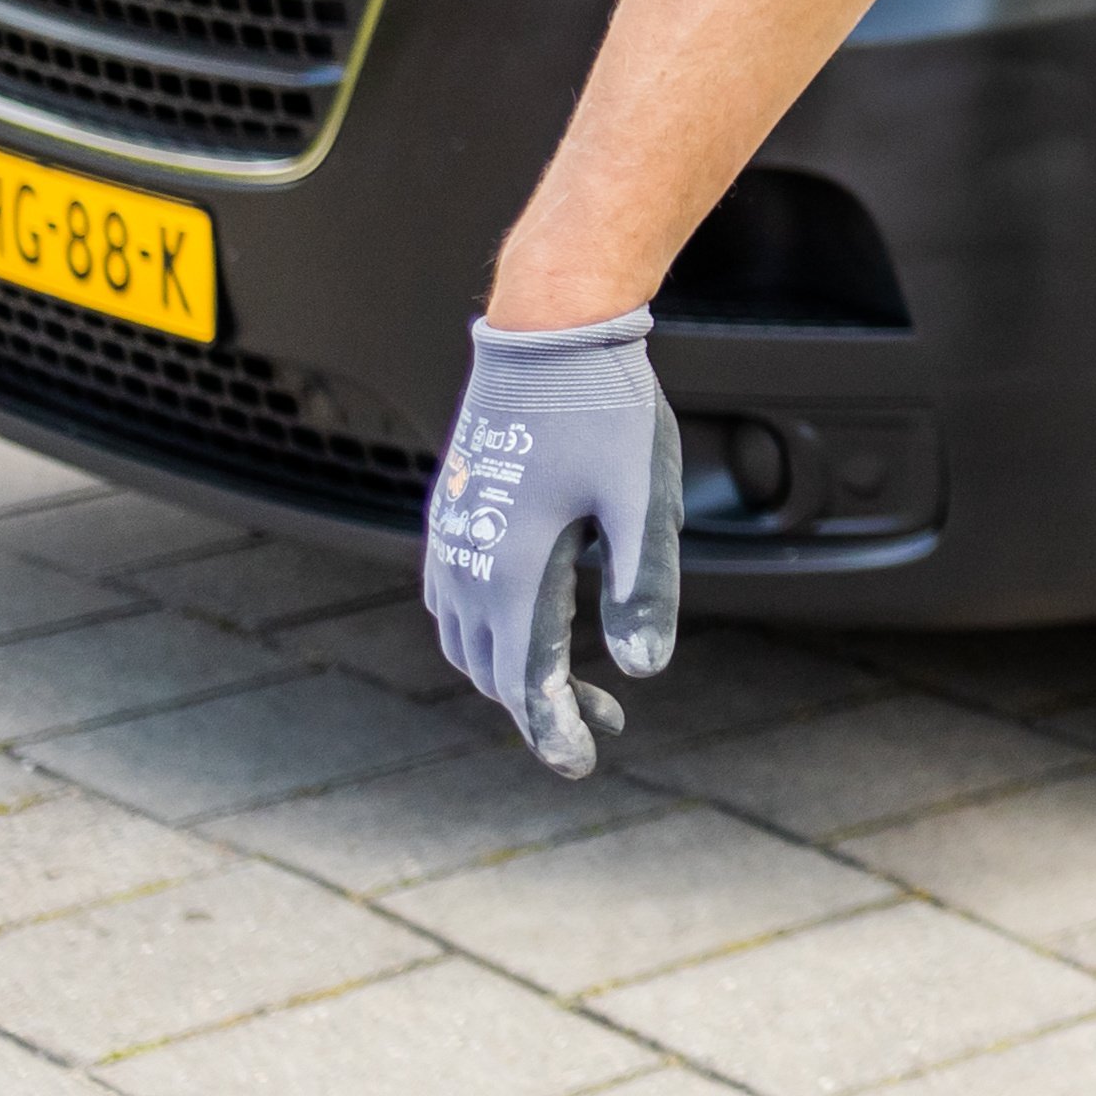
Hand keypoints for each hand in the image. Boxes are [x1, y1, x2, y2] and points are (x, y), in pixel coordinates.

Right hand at [426, 311, 681, 775]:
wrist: (548, 332)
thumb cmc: (602, 408)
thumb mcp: (641, 497)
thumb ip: (642, 584)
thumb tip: (643, 667)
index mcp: (513, 569)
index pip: (523, 682)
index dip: (553, 730)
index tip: (583, 764)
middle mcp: (466, 561)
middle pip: (490, 669)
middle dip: (542, 708)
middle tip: (605, 721)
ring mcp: (452, 535)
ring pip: (464, 638)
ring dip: (509, 671)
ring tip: (572, 683)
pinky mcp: (453, 511)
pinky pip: (452, 597)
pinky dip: (484, 632)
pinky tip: (528, 623)